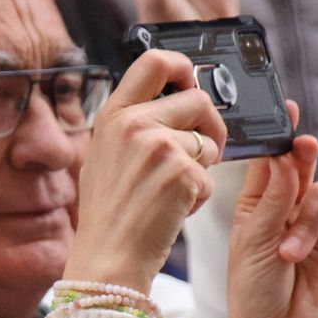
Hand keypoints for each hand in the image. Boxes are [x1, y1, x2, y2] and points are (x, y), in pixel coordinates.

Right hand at [63, 49, 228, 291]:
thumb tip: (173, 103)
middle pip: (198, 99)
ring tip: (174, 191)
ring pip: (208, 142)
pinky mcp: (182, 173)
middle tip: (205, 150)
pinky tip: (172, 209)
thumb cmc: (109, 213)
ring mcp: (159, 146)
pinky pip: (210, 176)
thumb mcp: (106, 155)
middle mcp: (134, 123)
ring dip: (203, 168)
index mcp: (114, 114)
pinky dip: (199, 197)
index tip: (192, 81)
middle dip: (211, 126)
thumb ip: (134, 125)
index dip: (183, 65)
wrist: (108, 256)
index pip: (154, 61)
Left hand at [226, 103, 317, 317]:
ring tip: (291, 250)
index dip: (276, 138)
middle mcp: (287, 211)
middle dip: (301, 156)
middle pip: (299, 168)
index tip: (283, 111)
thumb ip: (274, 199)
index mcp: (256, 207)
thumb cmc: (253, 295)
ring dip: (309, 213)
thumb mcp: (254, 242)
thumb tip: (287, 156)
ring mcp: (316, 225)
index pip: (269, 163)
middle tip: (304, 146)